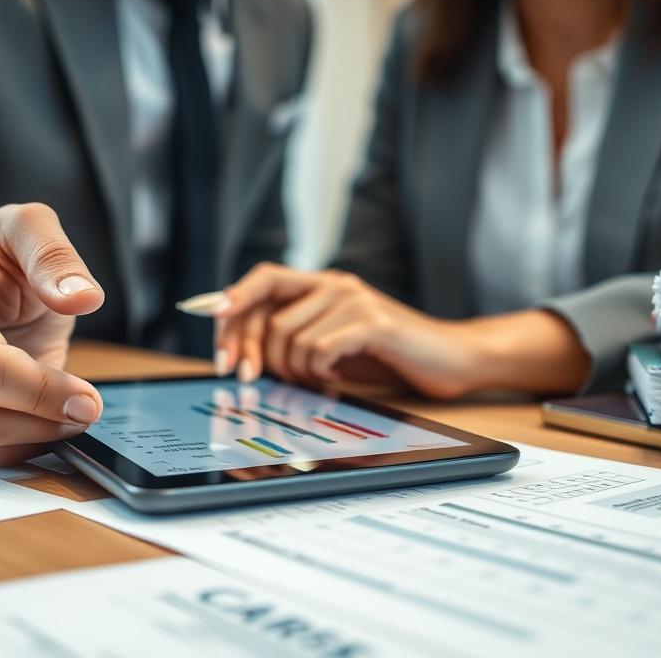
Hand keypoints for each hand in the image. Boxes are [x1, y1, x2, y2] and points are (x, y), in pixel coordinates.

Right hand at [0, 203, 105, 464]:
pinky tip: (46, 416)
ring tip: (72, 405)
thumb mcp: (25, 228)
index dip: (42, 391)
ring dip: (40, 434)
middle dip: (47, 419)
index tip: (89, 398)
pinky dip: (24, 442)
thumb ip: (53, 254)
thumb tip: (83, 298)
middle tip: (90, 405)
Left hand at [215, 264, 482, 395]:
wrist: (449, 359)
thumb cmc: (387, 354)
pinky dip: (318, 371)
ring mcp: (355, 300)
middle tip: (250, 379)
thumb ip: (294, 337)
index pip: (263, 278)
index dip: (233, 301)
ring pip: (288, 337)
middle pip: (266, 312)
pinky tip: (334, 378)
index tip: (210, 322)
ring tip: (314, 381)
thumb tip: (242, 352)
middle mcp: (335, 283)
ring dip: (292, 371)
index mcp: (322, 284)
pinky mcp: (373, 323)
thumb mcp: (332, 342)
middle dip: (249, 351)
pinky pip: (319, 348)